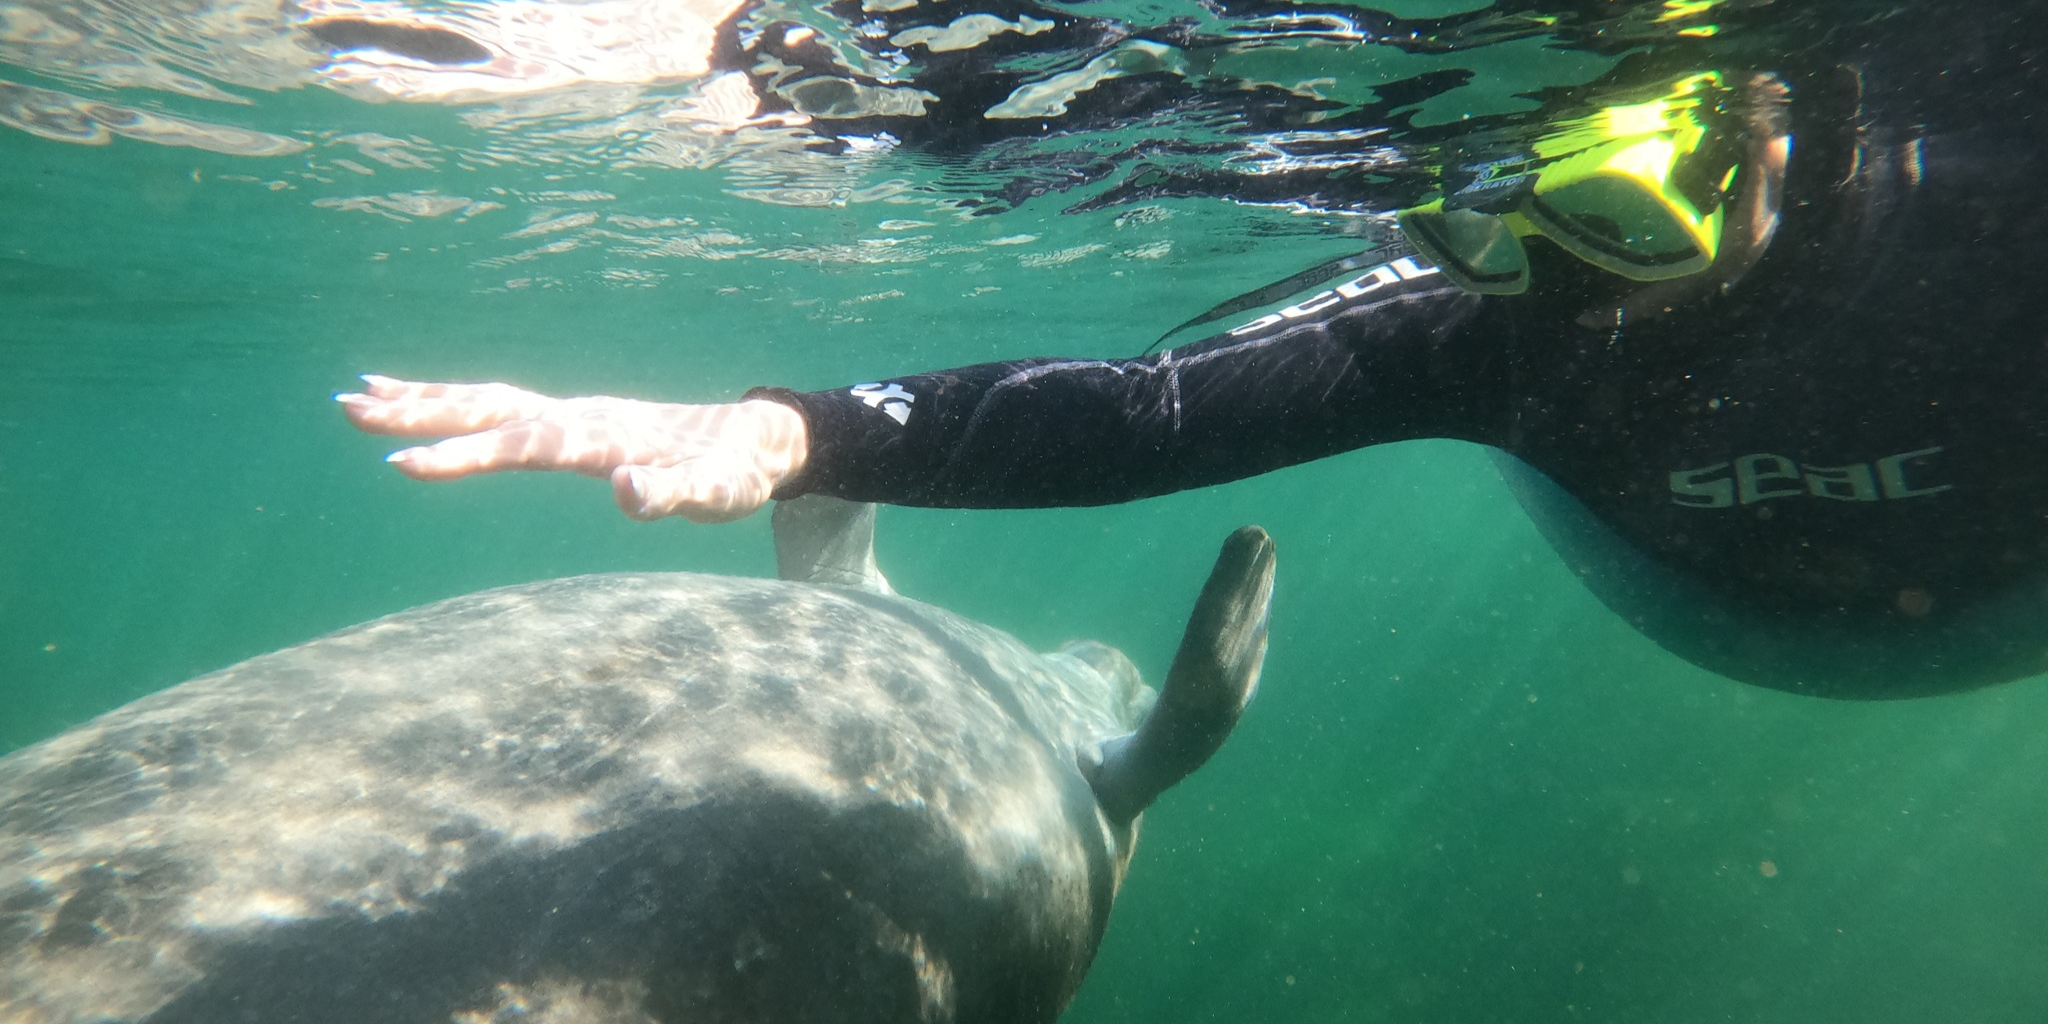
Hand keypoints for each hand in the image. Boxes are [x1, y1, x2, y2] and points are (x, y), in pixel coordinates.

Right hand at [336, 375, 807, 523]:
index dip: (465, 456)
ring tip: (359, 393)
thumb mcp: (716, 494)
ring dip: (424, 398)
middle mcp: (578, 416)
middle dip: (418, 410)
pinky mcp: (572, 420)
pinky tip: (420, 399)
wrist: (755, 440)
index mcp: (602, 436)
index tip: (405, 461)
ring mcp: (573, 413)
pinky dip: (457, 400)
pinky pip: (504, 404)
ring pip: (486, 399)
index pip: (521, 444)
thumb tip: (627, 488)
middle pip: (487, 408)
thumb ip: (674, 493)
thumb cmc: (733, 474)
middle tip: (348, 407)